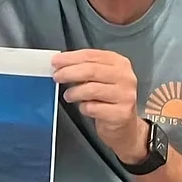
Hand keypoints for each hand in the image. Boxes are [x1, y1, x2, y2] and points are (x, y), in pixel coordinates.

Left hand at [52, 49, 145, 163]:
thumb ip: (85, 69)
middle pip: (91, 70)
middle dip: (69, 72)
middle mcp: (125, 77)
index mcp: (119, 63)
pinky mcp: (121, 113)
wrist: (125, 126)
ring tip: (68, 95)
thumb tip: (61, 64)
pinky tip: (84, 107)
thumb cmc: (109, 99)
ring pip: (91, 89)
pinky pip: (93, 108)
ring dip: (74, 92)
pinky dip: (83, 107)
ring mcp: (125, 95)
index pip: (91, 55)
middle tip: (57, 76)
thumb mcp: (101, 79)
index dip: (70, 58)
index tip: (56, 61)